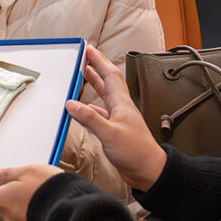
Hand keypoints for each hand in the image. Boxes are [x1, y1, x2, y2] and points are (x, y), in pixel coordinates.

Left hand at [0, 164, 63, 220]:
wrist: (70, 208)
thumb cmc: (47, 188)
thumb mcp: (26, 171)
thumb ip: (9, 174)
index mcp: (1, 198)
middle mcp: (8, 214)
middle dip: (7, 194)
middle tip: (23, 181)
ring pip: (15, 208)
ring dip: (23, 200)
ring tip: (39, 188)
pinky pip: (29, 214)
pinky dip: (33, 207)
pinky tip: (45, 199)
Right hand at [66, 45, 166, 190]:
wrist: (148, 171)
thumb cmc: (136, 152)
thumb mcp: (109, 134)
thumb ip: (89, 118)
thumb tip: (72, 104)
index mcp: (122, 104)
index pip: (109, 75)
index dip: (99, 61)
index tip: (88, 49)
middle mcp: (121, 108)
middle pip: (108, 80)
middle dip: (97, 66)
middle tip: (86, 55)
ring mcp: (118, 118)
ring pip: (104, 94)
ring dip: (94, 82)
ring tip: (84, 73)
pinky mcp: (115, 130)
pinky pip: (100, 111)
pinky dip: (91, 105)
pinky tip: (84, 107)